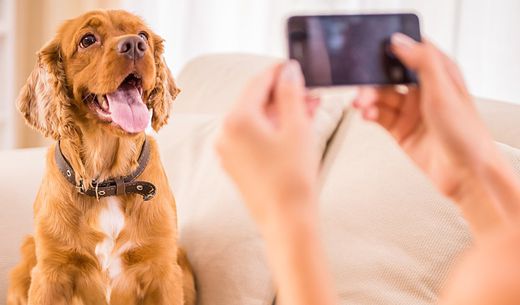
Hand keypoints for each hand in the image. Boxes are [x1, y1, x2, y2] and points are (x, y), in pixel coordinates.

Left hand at [216, 61, 320, 228]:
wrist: (287, 220)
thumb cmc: (294, 177)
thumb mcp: (297, 128)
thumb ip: (291, 94)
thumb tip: (287, 71)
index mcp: (236, 120)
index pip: (257, 83)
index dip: (277, 72)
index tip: (293, 65)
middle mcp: (225, 134)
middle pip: (254, 102)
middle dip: (282, 94)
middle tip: (308, 90)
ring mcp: (228, 151)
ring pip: (255, 120)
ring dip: (280, 112)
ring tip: (308, 108)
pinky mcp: (235, 165)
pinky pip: (252, 137)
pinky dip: (271, 129)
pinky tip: (294, 128)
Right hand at [354, 33, 519, 233]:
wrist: (465, 173)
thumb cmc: (466, 134)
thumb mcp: (444, 90)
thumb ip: (423, 61)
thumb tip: (400, 42)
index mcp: (439, 74)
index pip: (412, 52)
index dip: (392, 50)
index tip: (374, 53)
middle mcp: (424, 91)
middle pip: (390, 77)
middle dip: (373, 81)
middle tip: (361, 87)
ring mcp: (411, 112)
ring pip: (381, 98)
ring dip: (368, 99)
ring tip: (361, 105)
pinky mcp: (401, 130)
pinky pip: (379, 117)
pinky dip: (370, 114)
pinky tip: (367, 115)